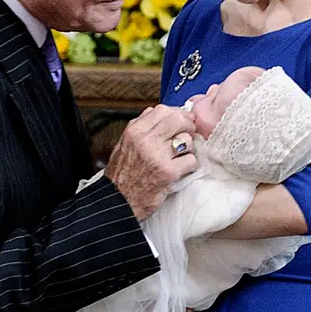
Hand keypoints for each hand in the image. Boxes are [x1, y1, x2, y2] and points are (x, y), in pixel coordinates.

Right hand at [105, 106, 197, 220]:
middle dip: (188, 126)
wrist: (119, 201)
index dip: (177, 113)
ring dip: (189, 148)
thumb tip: (161, 113)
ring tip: (181, 155)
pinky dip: (191, 165)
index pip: (163, 110)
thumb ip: (141, 127)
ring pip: (187, 139)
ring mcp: (158, 156)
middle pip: (178, 120)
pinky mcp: (169, 172)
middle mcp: (145, 140)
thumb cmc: (122, 175)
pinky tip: (183, 169)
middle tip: (189, 134)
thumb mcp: (124, 144)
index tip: (183, 120)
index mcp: (134, 131)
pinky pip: (191, 160)